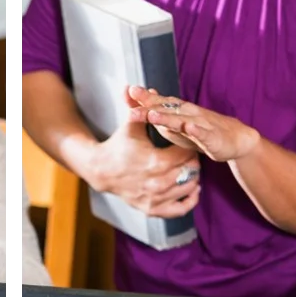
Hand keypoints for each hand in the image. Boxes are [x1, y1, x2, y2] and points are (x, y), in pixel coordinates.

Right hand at [85, 97, 201, 218]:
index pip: (187, 153)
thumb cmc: (118, 145)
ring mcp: (155, 198)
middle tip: (191, 153)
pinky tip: (193, 189)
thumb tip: (135, 87)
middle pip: (191, 171)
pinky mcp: (152, 209)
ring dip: (194, 177)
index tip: (188, 140)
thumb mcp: (130, 127)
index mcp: (156, 162)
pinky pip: (179, 209)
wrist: (101, 171)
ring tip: (191, 168)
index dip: (190, 145)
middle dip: (193, 160)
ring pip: (188, 188)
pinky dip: (189, 200)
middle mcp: (158, 183)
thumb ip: (138, 109)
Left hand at [127, 85, 259, 162]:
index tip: (128, 91)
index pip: (159, 102)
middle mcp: (189, 114)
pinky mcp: (212, 138)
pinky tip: (189, 128)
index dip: (144, 98)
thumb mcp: (176, 125)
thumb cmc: (201, 132)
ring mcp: (200, 125)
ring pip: (181, 120)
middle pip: (166, 109)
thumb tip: (141, 102)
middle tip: (132, 105)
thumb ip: (159, 114)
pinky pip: (203, 134)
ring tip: (152, 115)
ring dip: (167, 118)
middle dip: (149, 107)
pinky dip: (196, 131)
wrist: (235, 139)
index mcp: (179, 111)